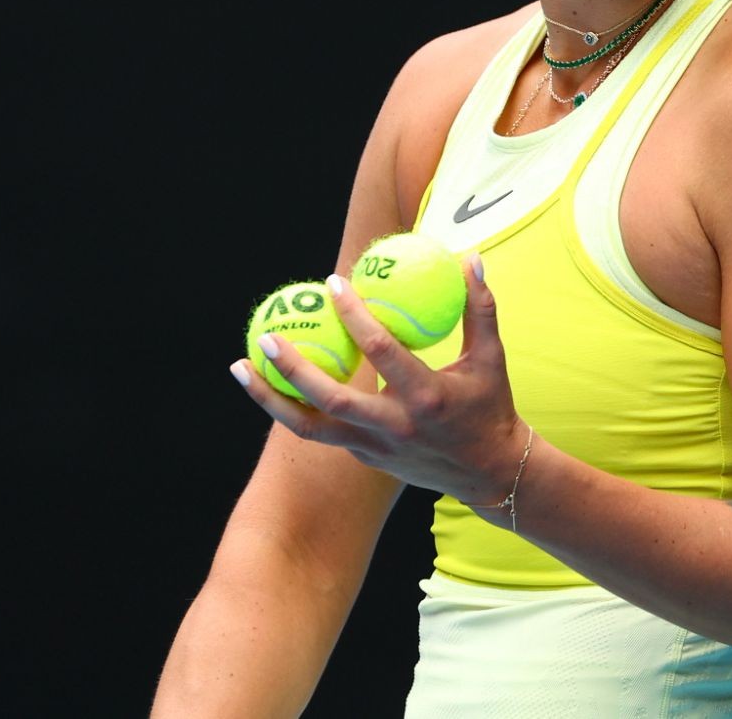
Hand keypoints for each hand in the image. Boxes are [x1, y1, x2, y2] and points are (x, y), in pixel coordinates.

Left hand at [232, 254, 527, 505]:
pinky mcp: (364, 458)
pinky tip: (275, 382)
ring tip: (240, 367)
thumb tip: (468, 257)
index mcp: (425, 396)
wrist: (489, 474)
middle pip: (329, 398)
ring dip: (270, 398)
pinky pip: (323, 430)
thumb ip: (479, 306)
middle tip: (265, 334)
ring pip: (308, 426)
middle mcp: (394, 426)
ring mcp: (375, 447)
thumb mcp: (490, 356)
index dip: (354, 314)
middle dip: (290, 367)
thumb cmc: (491, 406)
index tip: (333, 283)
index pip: (380, 349)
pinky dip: (295, 407)